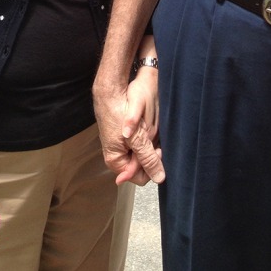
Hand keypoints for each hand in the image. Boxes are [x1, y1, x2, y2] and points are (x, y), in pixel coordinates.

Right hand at [94, 71, 164, 185]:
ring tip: (150, 129)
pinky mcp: (124, 136)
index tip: (157, 150)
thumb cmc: (119, 113)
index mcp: (116, 161)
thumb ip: (147, 158)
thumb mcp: (137, 137)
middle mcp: (117, 157)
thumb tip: (160, 178)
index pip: (141, 177)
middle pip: (142, 165)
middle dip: (151, 153)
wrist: (110, 92)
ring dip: (149, 143)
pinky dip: (146, 136)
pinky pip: (140, 142)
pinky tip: (147, 125)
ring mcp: (120, 146)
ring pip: (143, 152)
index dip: (152, 166)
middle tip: (154, 136)